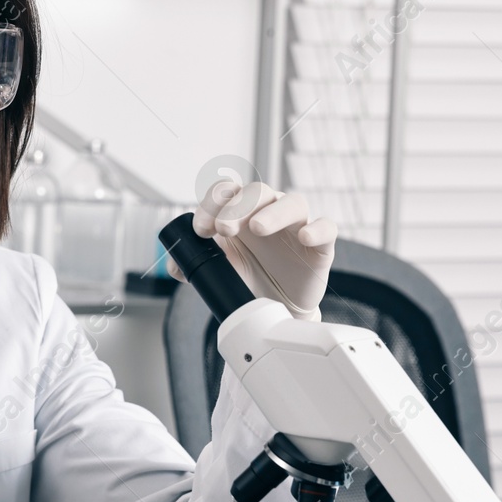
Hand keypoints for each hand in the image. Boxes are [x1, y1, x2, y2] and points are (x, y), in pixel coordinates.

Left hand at [177, 181, 337, 320]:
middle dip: (236, 207)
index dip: (212, 204)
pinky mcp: (320, 245)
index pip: (226, 192)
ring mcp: (296, 225)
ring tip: (257, 227)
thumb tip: (175, 265)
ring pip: (291, 203)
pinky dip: (316, 229)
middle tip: (223, 229)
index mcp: (240, 212)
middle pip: (256, 192)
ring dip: (272, 212)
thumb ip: (192, 266)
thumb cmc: (249, 278)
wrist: (277, 309)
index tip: (200, 229)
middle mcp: (268, 211)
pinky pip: (326, 227)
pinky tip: (304, 237)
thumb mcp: (219, 271)